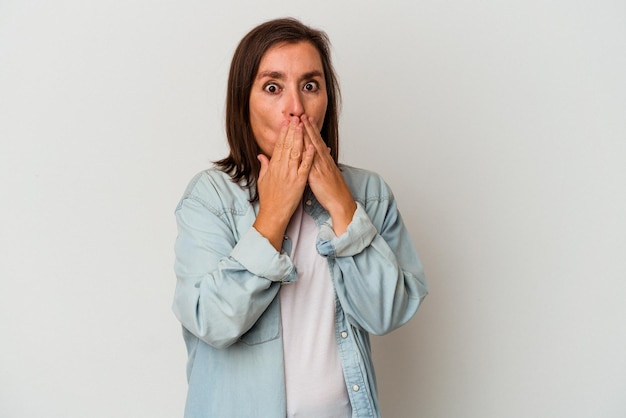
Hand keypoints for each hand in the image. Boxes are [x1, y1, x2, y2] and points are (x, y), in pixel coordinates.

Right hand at [254, 117, 314, 249]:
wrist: (273, 213)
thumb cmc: (269, 199)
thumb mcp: (263, 180)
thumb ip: (264, 166)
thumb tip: (261, 155)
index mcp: (273, 167)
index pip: (279, 146)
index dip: (283, 133)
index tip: (287, 122)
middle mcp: (281, 168)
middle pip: (287, 145)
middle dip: (292, 130)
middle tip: (296, 117)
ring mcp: (290, 174)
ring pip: (296, 152)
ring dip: (300, 138)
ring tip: (303, 125)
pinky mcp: (299, 182)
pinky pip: (305, 167)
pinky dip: (309, 156)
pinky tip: (312, 145)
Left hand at [301, 115, 356, 235]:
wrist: (341, 202)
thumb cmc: (334, 190)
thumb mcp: (329, 173)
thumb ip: (325, 161)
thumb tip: (324, 151)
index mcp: (325, 160)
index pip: (317, 141)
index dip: (311, 130)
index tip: (305, 118)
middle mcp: (323, 161)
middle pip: (315, 141)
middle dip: (308, 127)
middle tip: (302, 114)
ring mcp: (321, 168)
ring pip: (313, 148)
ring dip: (308, 135)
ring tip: (302, 123)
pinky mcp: (317, 177)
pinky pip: (311, 163)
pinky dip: (308, 153)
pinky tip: (304, 145)